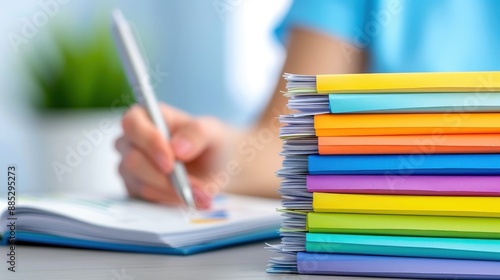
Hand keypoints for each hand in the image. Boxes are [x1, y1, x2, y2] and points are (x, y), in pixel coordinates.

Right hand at [115, 104, 231, 208]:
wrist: (216, 167)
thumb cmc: (209, 142)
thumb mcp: (212, 131)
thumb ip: (196, 133)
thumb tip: (177, 147)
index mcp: (145, 116)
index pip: (132, 125)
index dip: (149, 143)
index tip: (171, 162)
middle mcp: (131, 141)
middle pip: (132, 160)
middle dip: (164, 177)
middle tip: (193, 186)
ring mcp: (130, 167)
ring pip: (141, 184)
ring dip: (172, 192)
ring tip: (201, 194)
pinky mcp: (136, 189)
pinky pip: (147, 200)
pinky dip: (171, 201)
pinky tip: (192, 198)